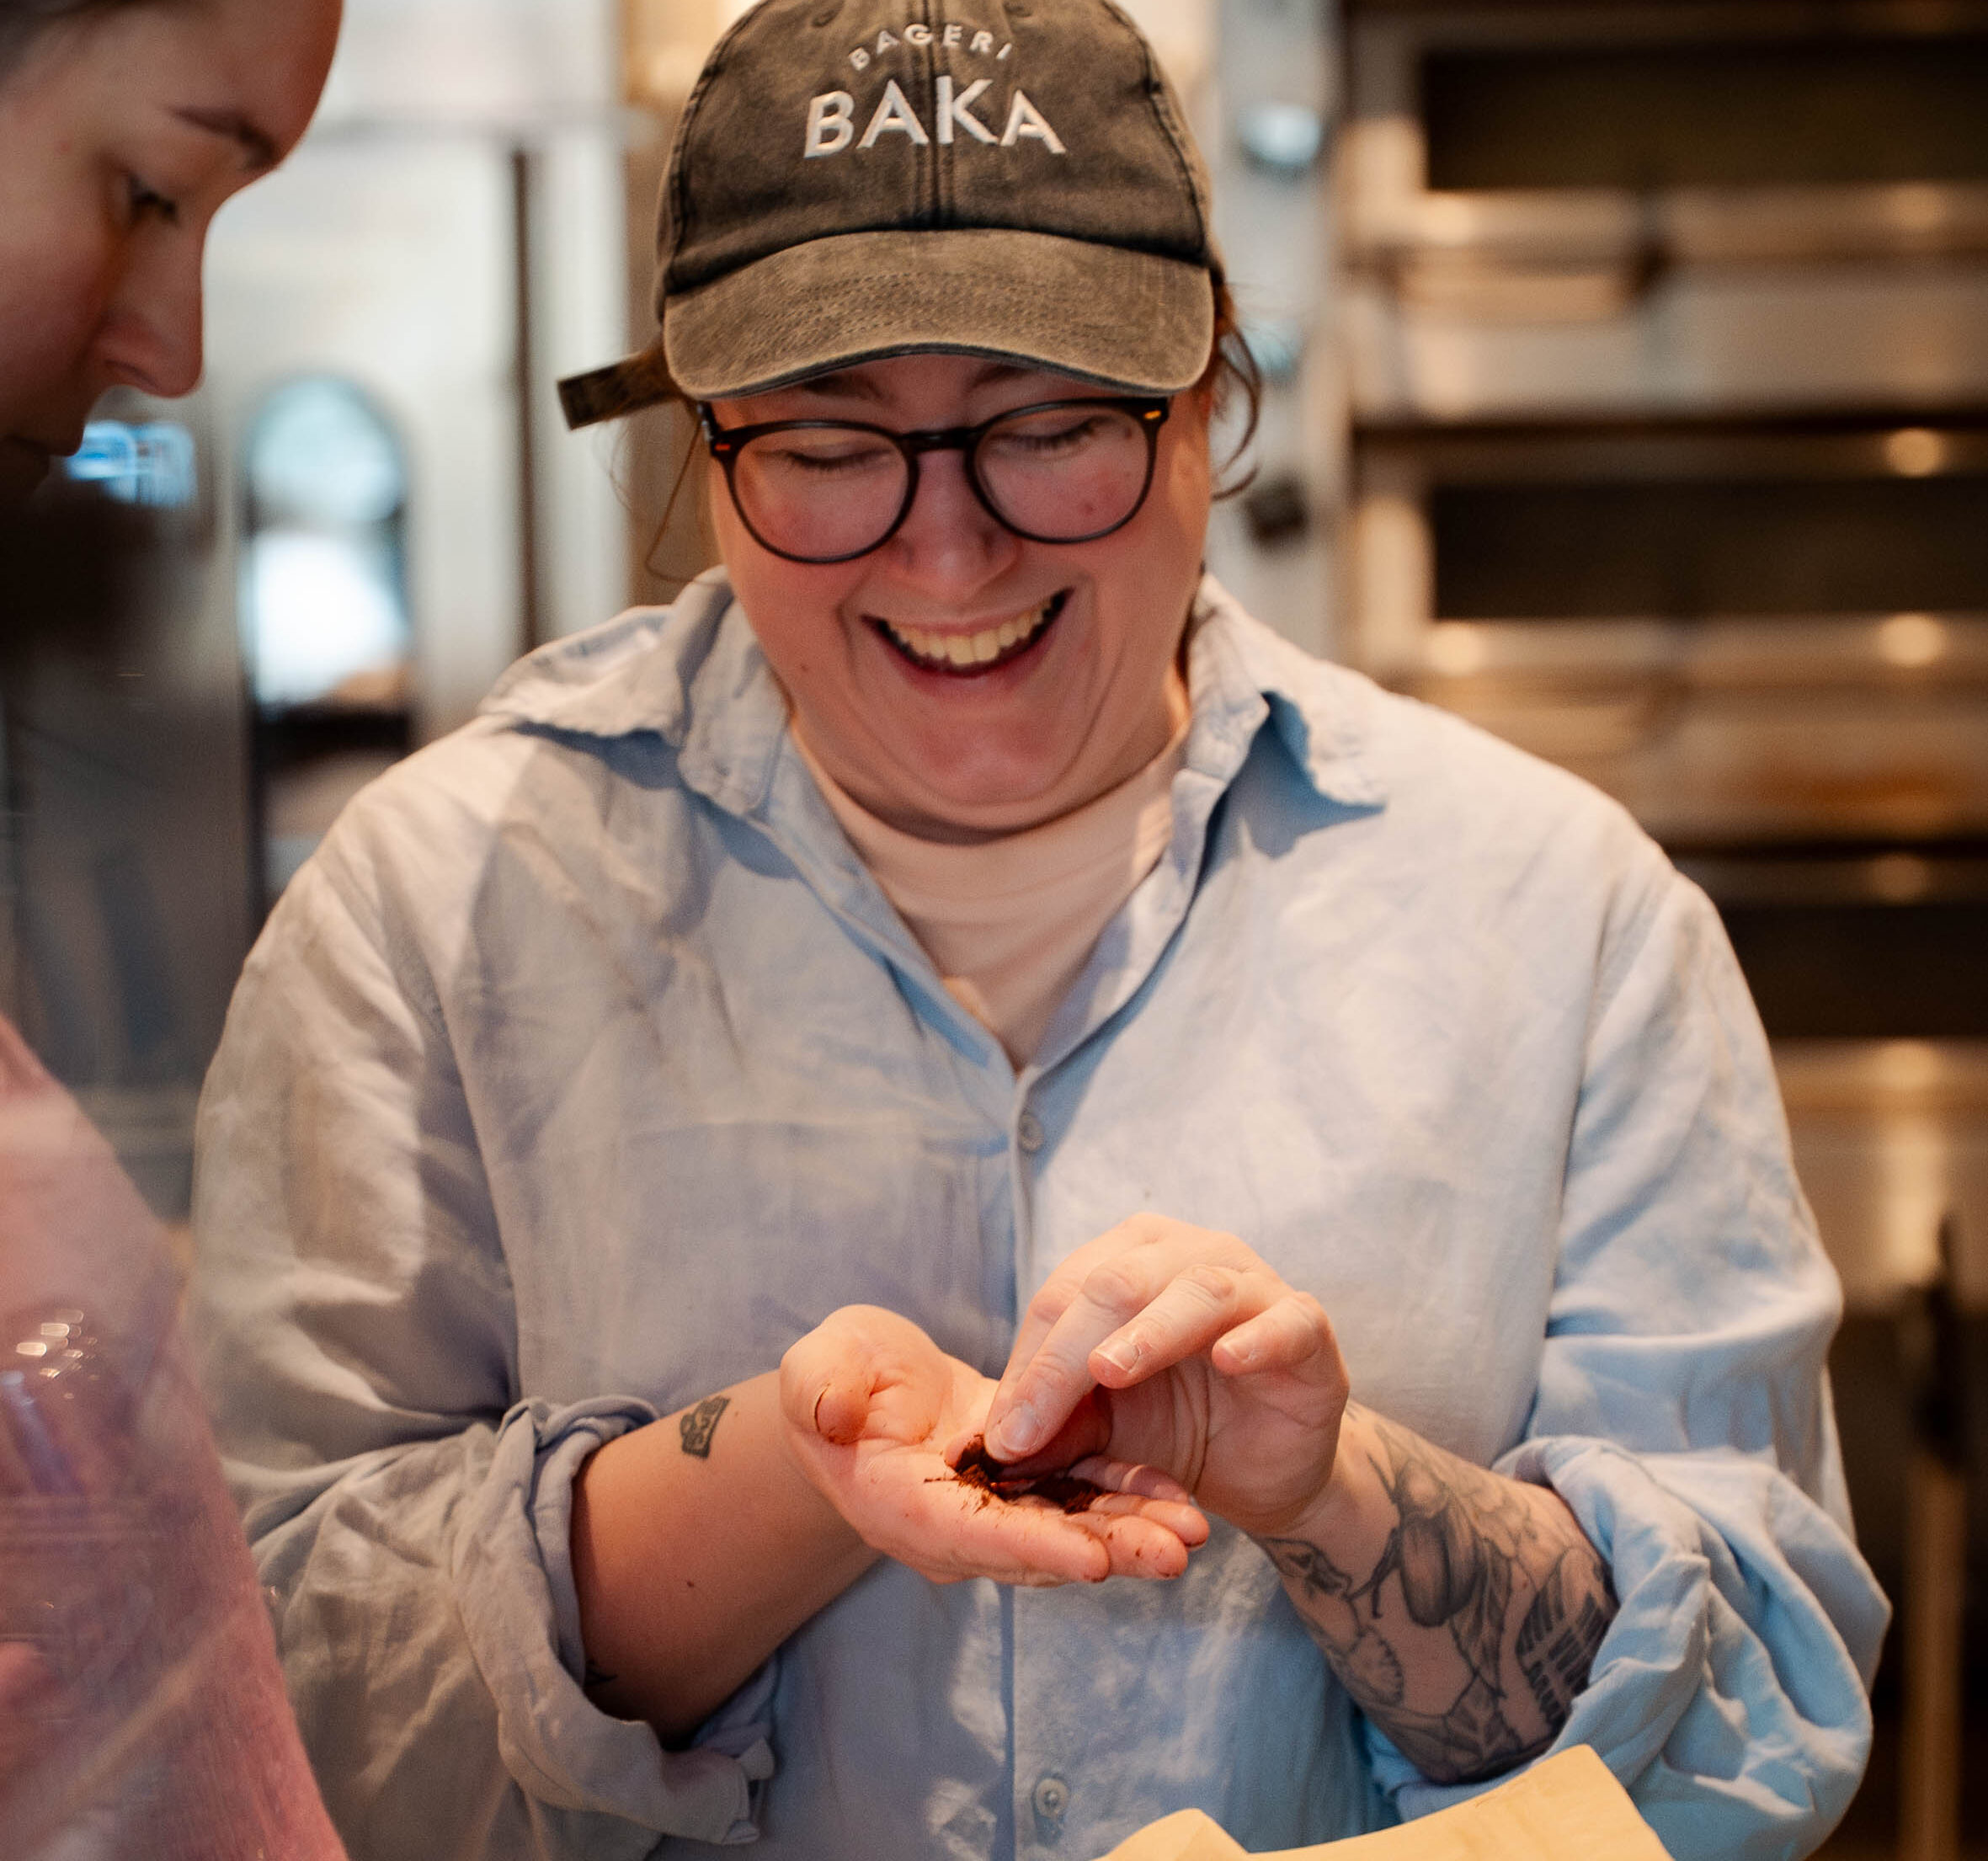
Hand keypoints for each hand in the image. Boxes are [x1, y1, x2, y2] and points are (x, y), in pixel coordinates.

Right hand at [779, 1305, 1208, 1585]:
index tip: (1095, 1557)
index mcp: (901, 1507)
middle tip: (1177, 1550)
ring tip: (1196, 1531)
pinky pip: (1084, 1499)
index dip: (1034, 1548)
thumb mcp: (821, 1365)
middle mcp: (956, 1529)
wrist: (868, 1385)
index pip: (973, 1535)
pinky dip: (1129, 1499)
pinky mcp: (1028, 1490)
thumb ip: (818, 1389)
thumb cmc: (840, 1370)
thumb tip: (831, 1414)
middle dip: (1109, 1550)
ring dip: (1133, 1532)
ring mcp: (996, 1516)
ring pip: (1072, 1531)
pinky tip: (1181, 1497)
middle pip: (1038, 1549)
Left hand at [981, 1215, 1350, 1538]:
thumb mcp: (1103, 1429)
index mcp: (1128, 1260)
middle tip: (1036, 1418)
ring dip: (1150, 1332)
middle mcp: (1189, 1254)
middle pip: (1117, 1283)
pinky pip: (1286, 1322)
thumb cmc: (1173, 1426)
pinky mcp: (1308, 1328)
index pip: (1064, 1295)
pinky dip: (1256, 1337)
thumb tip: (995, 1444)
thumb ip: (1055, 1423)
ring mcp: (1254, 1284)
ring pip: (1196, 1290)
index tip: (1006, 1435)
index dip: (1030, 1363)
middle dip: (1068, 1353)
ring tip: (1112, 1370)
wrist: (1260, 1467)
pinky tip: (1229, 1359)